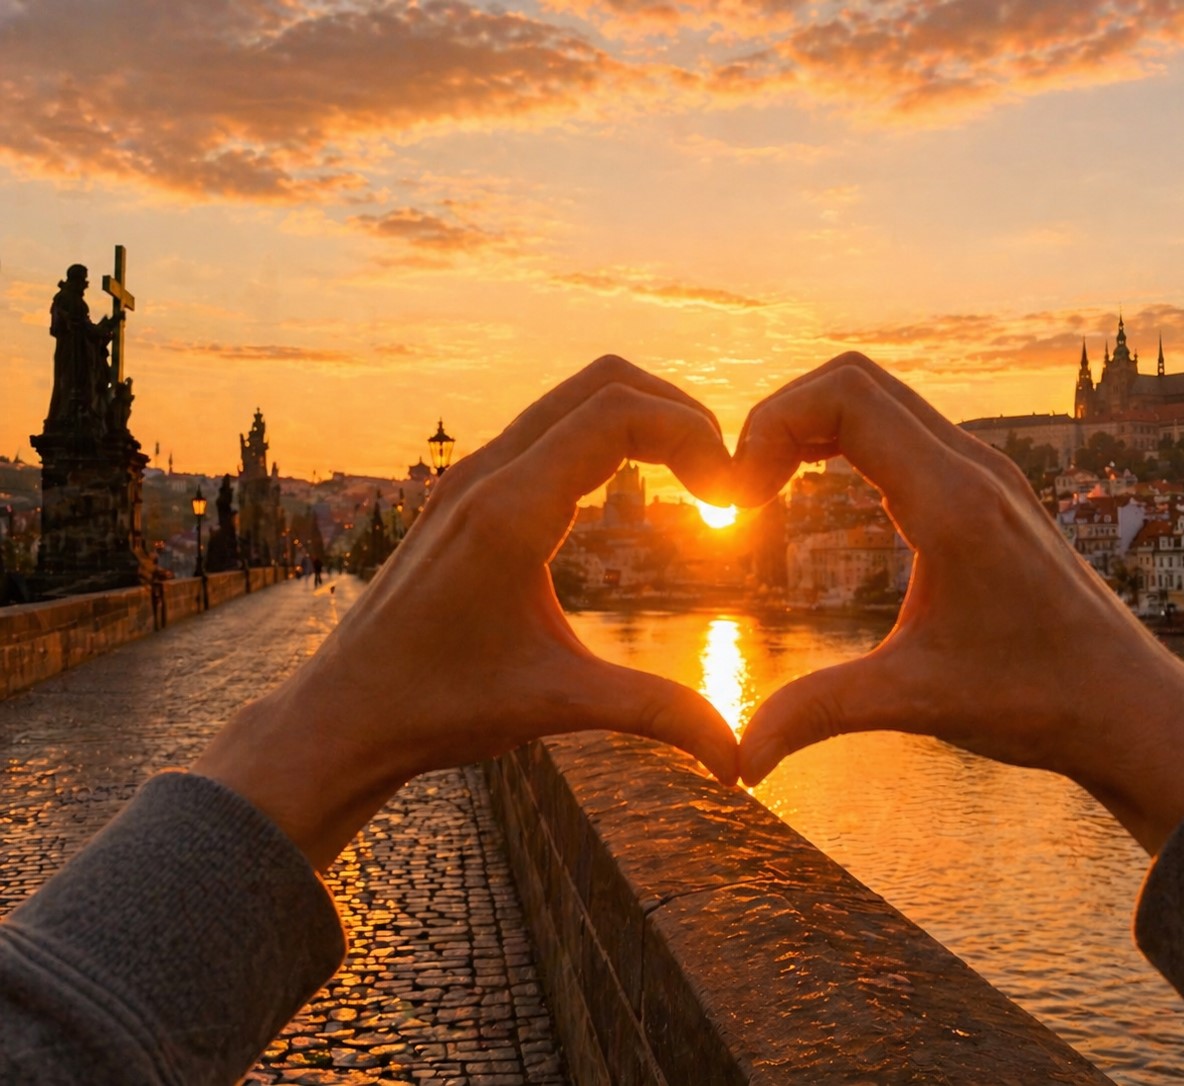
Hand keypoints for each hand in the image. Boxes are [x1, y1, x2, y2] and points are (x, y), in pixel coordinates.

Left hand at [193, 357, 739, 869]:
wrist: (343, 715)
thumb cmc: (438, 707)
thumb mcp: (558, 704)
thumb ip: (657, 715)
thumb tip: (738, 759)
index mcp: (510, 511)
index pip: (619, 412)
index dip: (694, 435)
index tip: (731, 496)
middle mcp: (487, 475)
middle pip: (604, 382)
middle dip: (680, 413)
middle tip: (722, 477)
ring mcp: (470, 477)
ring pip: (572, 397)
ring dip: (642, 419)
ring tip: (692, 478)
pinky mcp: (464, 493)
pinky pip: (547, 427)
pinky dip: (603, 435)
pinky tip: (628, 493)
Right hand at [731, 353, 1183, 853]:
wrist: (1130, 707)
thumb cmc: (1037, 701)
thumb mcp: (914, 702)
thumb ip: (817, 715)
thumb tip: (739, 762)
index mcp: (952, 501)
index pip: (844, 396)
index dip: (770, 424)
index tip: (739, 496)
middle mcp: (973, 468)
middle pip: (854, 378)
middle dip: (781, 418)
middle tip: (743, 491)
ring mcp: (986, 473)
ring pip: (881, 397)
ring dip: (814, 426)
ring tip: (769, 489)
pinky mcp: (990, 491)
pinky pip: (905, 428)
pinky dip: (848, 440)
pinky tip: (822, 494)